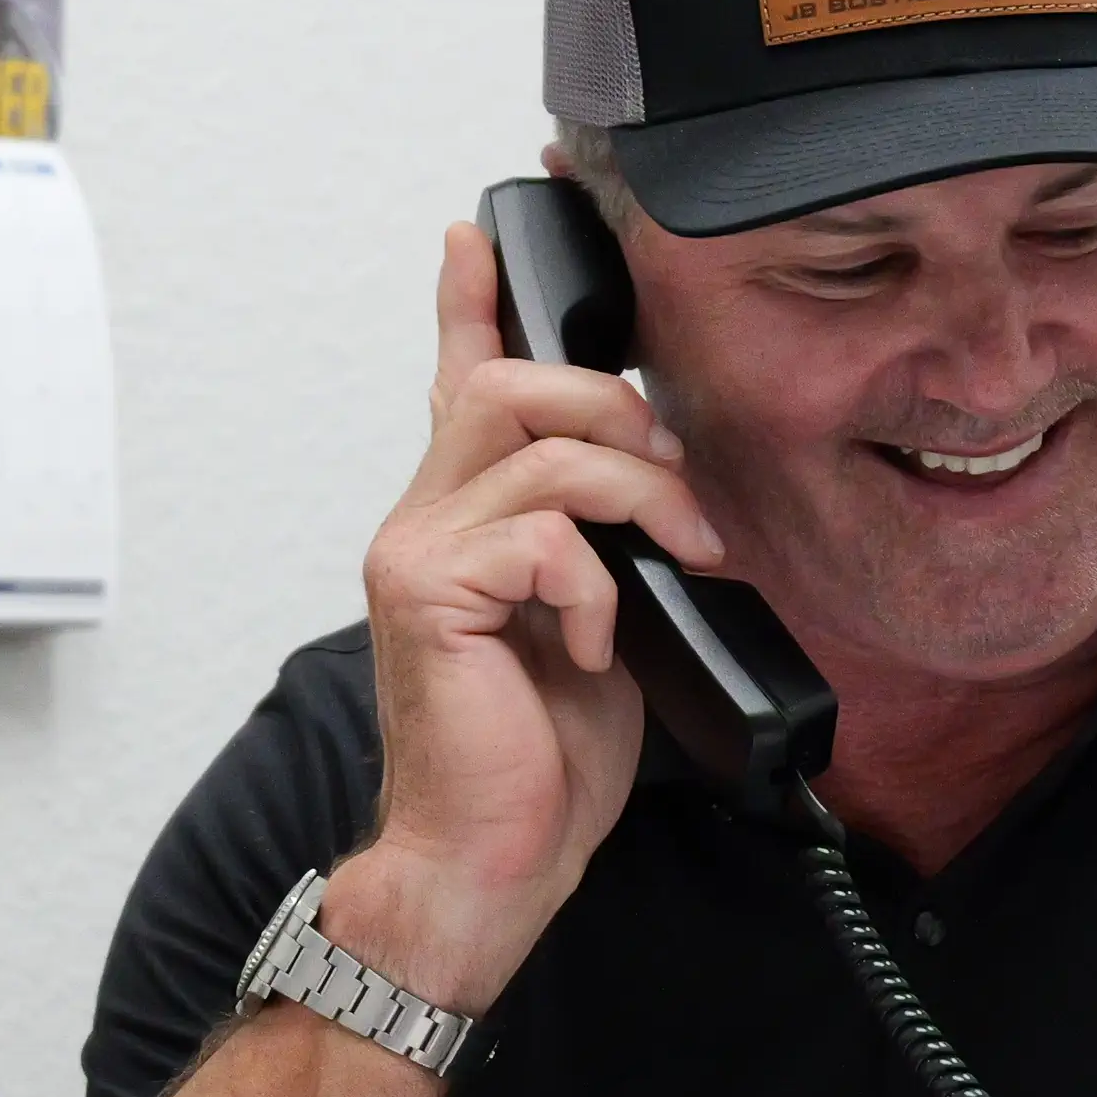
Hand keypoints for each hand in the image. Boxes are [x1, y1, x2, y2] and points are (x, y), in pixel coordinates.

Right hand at [322, 219, 723, 1011]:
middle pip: (513, 386)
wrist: (489, 860)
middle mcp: (425, 520)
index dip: (471, 303)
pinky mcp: (430, 592)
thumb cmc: (536, 761)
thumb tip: (670, 497)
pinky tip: (598, 643)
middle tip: (679, 488)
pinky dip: (596, 584)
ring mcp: (417, 552)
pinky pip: (543, 535)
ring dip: (640, 497)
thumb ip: (606, 548)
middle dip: (619, 411)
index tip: (481, 236)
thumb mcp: (599, 627)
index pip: (460, 383)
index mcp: (465, 522)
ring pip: (541, 447)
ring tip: (679, 559)